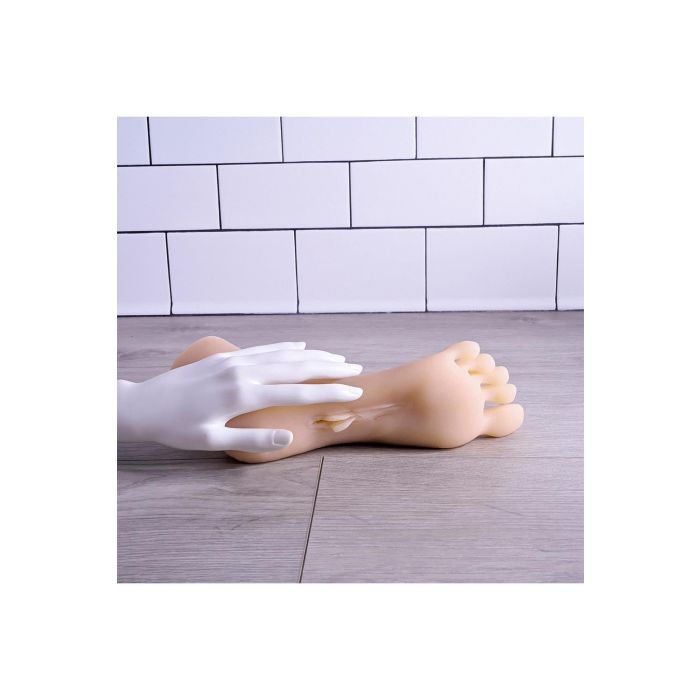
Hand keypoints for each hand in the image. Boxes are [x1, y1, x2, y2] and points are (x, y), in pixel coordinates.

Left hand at [118, 341, 362, 451]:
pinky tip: (301, 347)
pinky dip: (285, 347)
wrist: (143, 404)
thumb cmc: (176, 429)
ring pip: (283, 354)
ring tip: (338, 358)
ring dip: (314, 355)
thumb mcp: (212, 442)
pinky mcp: (226, 357)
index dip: (329, 393)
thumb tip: (288, 440)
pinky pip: (262, 348)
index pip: (296, 393)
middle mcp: (243, 372)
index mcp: (242, 395)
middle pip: (296, 366)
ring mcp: (234, 361)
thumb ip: (252, 440)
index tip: (354, 392)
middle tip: (357, 370)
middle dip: (330, 368)